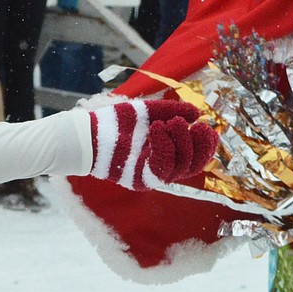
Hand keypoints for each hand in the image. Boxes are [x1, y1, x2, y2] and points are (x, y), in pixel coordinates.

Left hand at [87, 99, 217, 190]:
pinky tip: (157, 128)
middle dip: (197, 145)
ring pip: (180, 167)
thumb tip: (197, 113)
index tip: (207, 127)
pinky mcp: (139, 180)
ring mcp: (150, 176)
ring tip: (170, 122)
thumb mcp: (145, 112)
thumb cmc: (114, 122)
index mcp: (164, 155)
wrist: (86, 133)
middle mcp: (160, 168)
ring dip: (180, 142)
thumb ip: (170, 111)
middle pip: (192, 165)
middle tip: (193, 125)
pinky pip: (161, 168)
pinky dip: (164, 147)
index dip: (206, 145)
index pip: (194, 157)